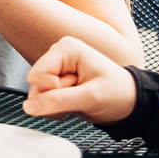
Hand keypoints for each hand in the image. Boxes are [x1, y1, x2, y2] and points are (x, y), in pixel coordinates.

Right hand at [22, 36, 136, 123]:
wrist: (129, 103)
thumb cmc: (118, 93)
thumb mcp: (90, 97)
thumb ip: (58, 101)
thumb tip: (29, 106)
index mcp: (66, 49)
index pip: (37, 75)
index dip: (53, 89)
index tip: (77, 88)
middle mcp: (58, 56)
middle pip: (35, 85)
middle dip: (55, 98)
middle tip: (80, 95)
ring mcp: (57, 70)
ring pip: (37, 95)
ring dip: (56, 105)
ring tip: (78, 100)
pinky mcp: (57, 84)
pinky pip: (43, 101)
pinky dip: (56, 109)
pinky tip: (73, 104)